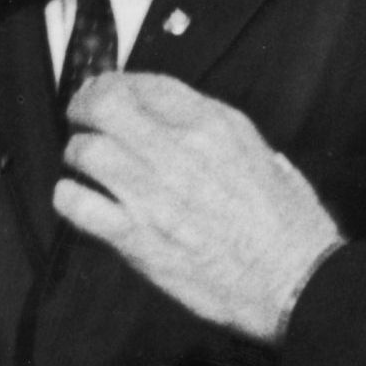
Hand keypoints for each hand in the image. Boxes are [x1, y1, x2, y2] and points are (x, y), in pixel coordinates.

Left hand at [53, 72, 341, 342]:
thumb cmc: (289, 225)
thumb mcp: (265, 155)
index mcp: (213, 126)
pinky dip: (70, 198)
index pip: (146, 84)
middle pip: (104, 106)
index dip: (116, 83)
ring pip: (85, 151)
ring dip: (77, 154)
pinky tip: (78, 200)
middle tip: (80, 118)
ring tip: (83, 164)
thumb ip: (223, 135)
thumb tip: (190, 126)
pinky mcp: (136, 238)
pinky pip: (78, 205)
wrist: (294, 282)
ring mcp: (152, 194)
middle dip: (84, 107)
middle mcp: (177, 152)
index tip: (107, 92)